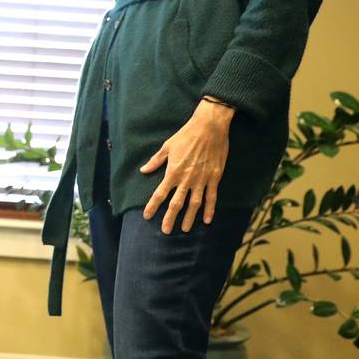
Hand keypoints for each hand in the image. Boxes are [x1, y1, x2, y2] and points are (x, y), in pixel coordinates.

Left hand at [139, 99, 233, 233]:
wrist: (209, 127)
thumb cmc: (186, 135)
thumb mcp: (167, 146)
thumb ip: (156, 161)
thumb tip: (143, 171)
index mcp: (173, 172)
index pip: (160, 193)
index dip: (153, 206)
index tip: (147, 216)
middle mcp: (186, 179)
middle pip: (176, 203)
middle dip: (170, 218)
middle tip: (166, 231)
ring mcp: (202, 180)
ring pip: (194, 204)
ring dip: (189, 217)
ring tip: (184, 229)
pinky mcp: (214, 177)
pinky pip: (212, 197)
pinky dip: (210, 209)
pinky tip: (207, 220)